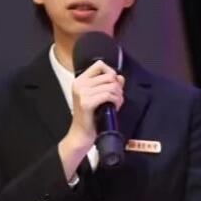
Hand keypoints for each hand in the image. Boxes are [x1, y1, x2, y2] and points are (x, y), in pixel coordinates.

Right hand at [58, 61, 124, 179]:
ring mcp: (82, 93)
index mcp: (80, 80)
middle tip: (117, 98)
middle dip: (117, 87)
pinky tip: (115, 107)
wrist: (81, 134)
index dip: (111, 72)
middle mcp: (80, 84)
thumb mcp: (99, 97)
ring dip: (118, 95)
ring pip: (111, 86)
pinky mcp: (86, 103)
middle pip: (108, 75)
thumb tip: (120, 77)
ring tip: (117, 103)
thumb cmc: (91, 117)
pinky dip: (116, 100)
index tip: (113, 84)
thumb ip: (110, 85)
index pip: (100, 65)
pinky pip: (108, 95)